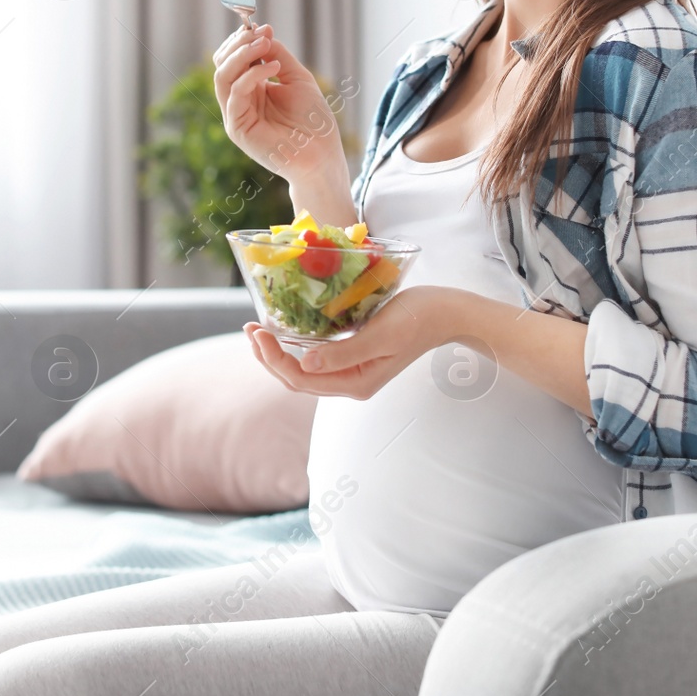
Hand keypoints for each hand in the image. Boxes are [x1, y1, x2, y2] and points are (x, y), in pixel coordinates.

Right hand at [212, 22, 342, 180]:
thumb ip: (278, 56)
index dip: (244, 40)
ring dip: (241, 55)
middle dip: (239, 44)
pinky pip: (235, 94)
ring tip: (264, 45)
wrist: (322, 155)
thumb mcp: (297, 78)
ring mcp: (235, 115)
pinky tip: (273, 68)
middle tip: (261, 33)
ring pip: (222, 76)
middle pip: (222, 64)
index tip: (265, 27)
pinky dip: (252, 76)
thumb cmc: (313, 121)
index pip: (233, 59)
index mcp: (251, 89)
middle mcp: (239, 101)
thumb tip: (262, 33)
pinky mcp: (237, 128)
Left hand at [244, 286, 455, 399]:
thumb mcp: (381, 334)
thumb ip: (345, 352)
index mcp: (356, 383)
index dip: (274, 358)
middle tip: (250, 328)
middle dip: (269, 356)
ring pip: (304, 368)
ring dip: (278, 351)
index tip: (258, 331)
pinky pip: (316, 356)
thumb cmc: (418, 318)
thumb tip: (305, 364)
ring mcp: (352, 370)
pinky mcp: (354, 355)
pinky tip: (285, 329)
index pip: (302, 379)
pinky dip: (295, 345)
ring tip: (258, 330)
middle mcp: (351, 382)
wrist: (447, 312)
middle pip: (298, 378)